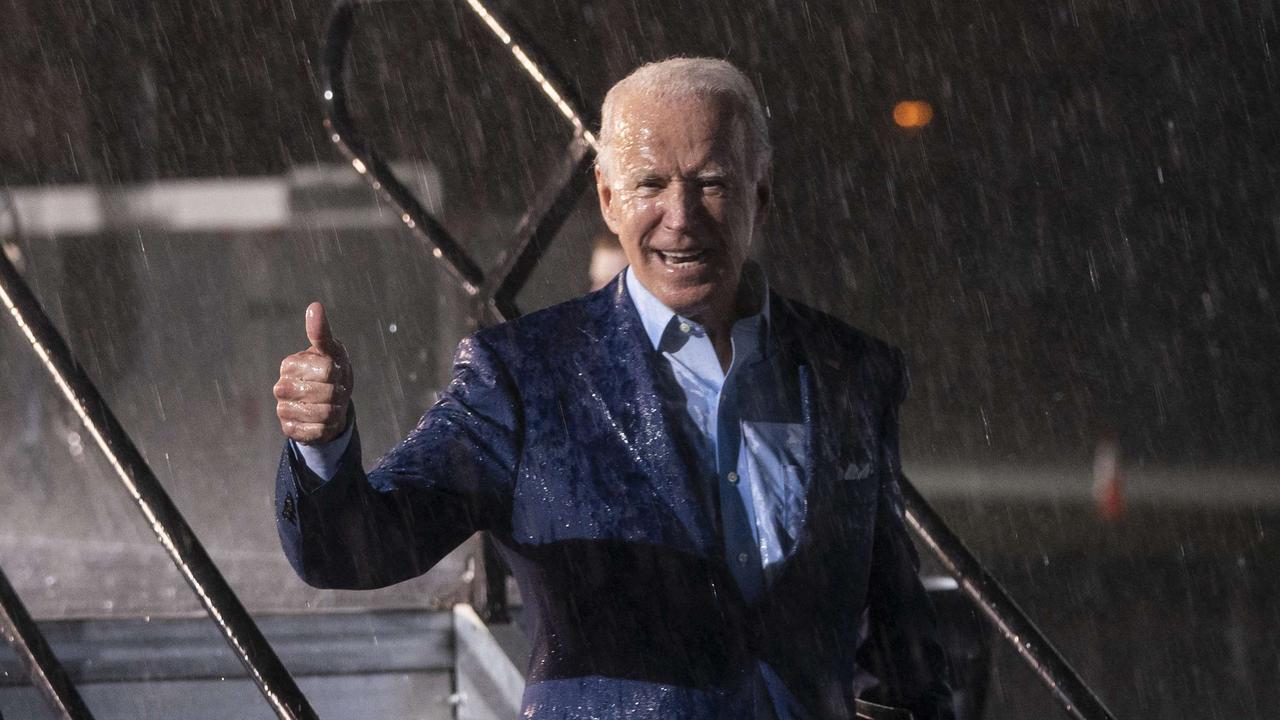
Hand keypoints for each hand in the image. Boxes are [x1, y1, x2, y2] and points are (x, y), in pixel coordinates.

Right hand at [274, 302, 353, 444]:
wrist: (329, 404)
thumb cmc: (331, 372)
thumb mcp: (330, 351)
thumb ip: (321, 332)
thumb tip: (315, 306)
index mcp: (289, 364)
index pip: (327, 369)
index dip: (339, 373)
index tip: (335, 372)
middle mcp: (281, 387)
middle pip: (325, 393)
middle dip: (338, 393)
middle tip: (335, 391)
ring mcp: (282, 409)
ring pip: (322, 413)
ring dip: (335, 411)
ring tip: (331, 405)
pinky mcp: (288, 430)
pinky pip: (316, 431)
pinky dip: (326, 427)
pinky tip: (322, 421)